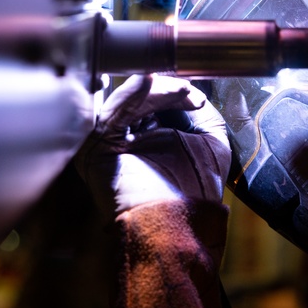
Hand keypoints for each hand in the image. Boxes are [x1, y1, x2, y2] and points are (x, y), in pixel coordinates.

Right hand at [75, 74, 230, 220]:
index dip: (172, 90)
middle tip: (187, 90)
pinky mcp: (96, 148)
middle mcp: (126, 141)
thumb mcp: (211, 143)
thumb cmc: (194, 195)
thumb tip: (195, 89)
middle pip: (139, 99)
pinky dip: (130, 95)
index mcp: (149, 140)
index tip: (194, 93)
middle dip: (164, 88)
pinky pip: (111, 113)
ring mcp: (109, 144)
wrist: (177, 226)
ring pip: (127, 102)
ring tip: (180, 90)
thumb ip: (203, 113)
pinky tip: (147, 81)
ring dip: (155, 91)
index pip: (154, 101)